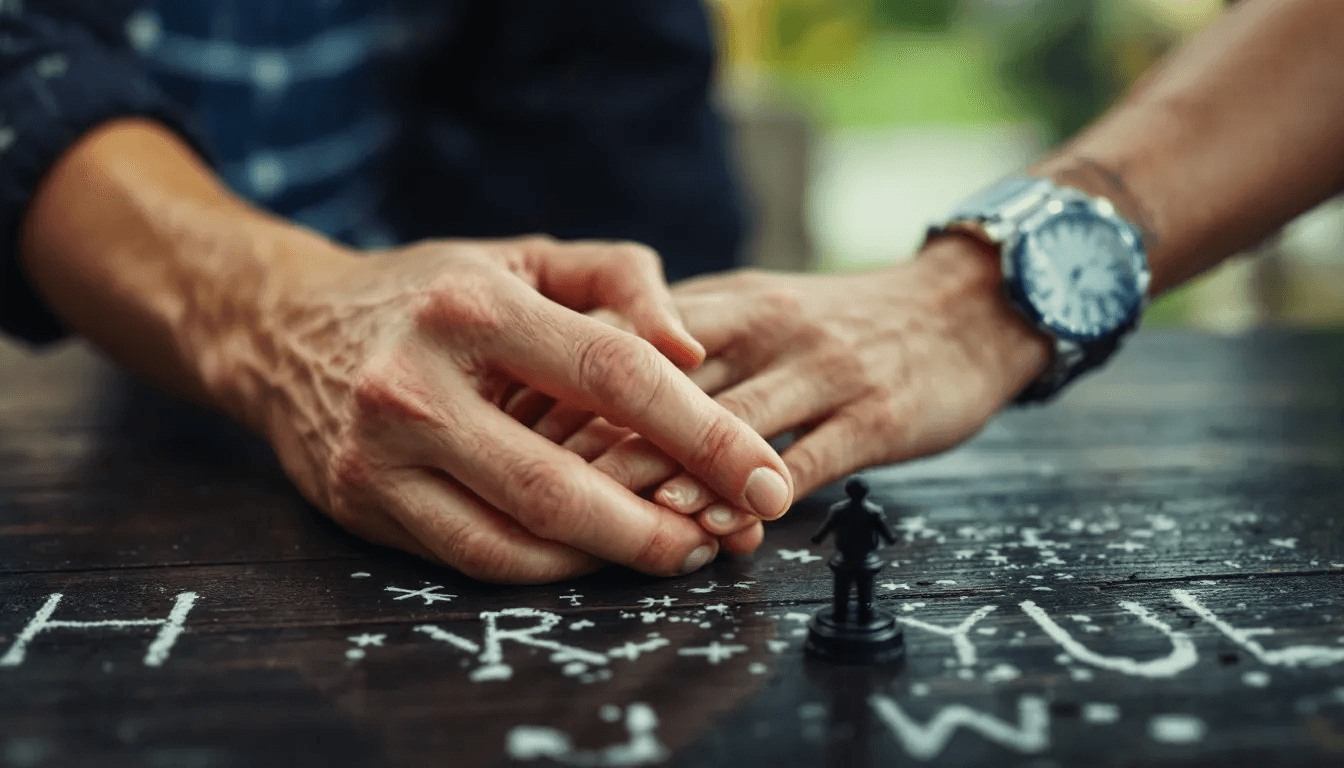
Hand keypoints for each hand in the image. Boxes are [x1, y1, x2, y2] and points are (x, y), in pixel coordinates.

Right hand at [226, 235, 793, 582]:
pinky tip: (599, 555)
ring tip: (682, 549)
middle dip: (666, 521)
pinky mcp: (361, 504)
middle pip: (563, 481)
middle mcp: (416, 384)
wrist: (283, 327)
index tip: (766, 471)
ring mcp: (379, 454)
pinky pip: (474, 558)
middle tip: (737, 535)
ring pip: (518, 536)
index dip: (704, 430)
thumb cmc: (431, 290)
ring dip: (614, 557)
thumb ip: (620, 280)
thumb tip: (694, 353)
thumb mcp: (524, 256)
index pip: (614, 374)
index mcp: (471, 306)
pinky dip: (550, 567)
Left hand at [541, 236, 1050, 536]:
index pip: (632, 337)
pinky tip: (717, 524)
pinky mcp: (876, 414)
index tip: (510, 427)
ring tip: (609, 510)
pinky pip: (806, 457)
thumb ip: (688, 341)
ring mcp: (824, 369)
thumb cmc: (845, 323)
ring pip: (730, 421)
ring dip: (667, 468)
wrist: (966, 310)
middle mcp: (768, 327)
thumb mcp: (761, 308)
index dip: (568, 382)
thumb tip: (590, 382)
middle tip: (533, 478)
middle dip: (596, 431)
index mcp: (730, 302)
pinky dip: (755, 491)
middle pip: (666, 380)